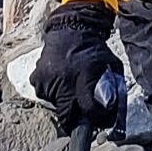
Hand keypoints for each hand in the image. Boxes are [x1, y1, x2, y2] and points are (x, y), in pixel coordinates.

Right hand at [30, 0, 124, 132]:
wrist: (70, 30)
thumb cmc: (93, 50)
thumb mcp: (112, 66)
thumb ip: (115, 89)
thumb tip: (113, 115)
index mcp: (85, 78)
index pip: (89, 110)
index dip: (95, 117)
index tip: (97, 118)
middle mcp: (64, 81)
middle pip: (67, 116)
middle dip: (75, 120)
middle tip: (80, 112)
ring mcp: (48, 80)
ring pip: (56, 106)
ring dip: (64, 102)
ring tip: (70, 86)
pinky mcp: (36, 78)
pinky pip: (45, 95)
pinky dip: (52, 92)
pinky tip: (59, 79)